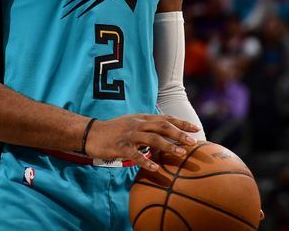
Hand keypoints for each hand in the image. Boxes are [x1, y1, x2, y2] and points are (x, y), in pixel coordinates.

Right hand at [83, 114, 200, 171]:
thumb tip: (166, 137)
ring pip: (152, 139)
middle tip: (193, 143)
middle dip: (179, 134)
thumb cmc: (114, 131)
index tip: (196, 128)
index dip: (182, 123)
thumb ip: (148, 129)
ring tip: (181, 154)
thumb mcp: (132, 124)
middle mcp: (138, 124)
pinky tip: (155, 169)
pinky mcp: (120, 146)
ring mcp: (129, 135)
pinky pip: (135, 154)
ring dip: (168, 146)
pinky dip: (146, 161)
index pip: (166, 119)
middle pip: (162, 127)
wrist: (91, 133)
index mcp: (142, 118)